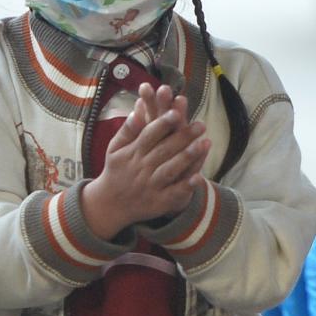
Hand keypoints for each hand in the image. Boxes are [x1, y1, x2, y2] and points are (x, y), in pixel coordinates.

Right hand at [80, 82, 210, 239]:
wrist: (110, 205)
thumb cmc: (116, 170)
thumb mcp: (115, 148)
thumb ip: (127, 130)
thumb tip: (136, 110)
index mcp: (132, 153)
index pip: (149, 135)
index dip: (163, 123)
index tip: (176, 112)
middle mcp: (142, 168)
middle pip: (164, 150)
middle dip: (183, 137)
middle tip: (200, 124)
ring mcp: (151, 186)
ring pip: (171, 170)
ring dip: (188, 157)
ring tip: (204, 144)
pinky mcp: (159, 202)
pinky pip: (174, 194)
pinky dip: (186, 186)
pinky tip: (199, 177)